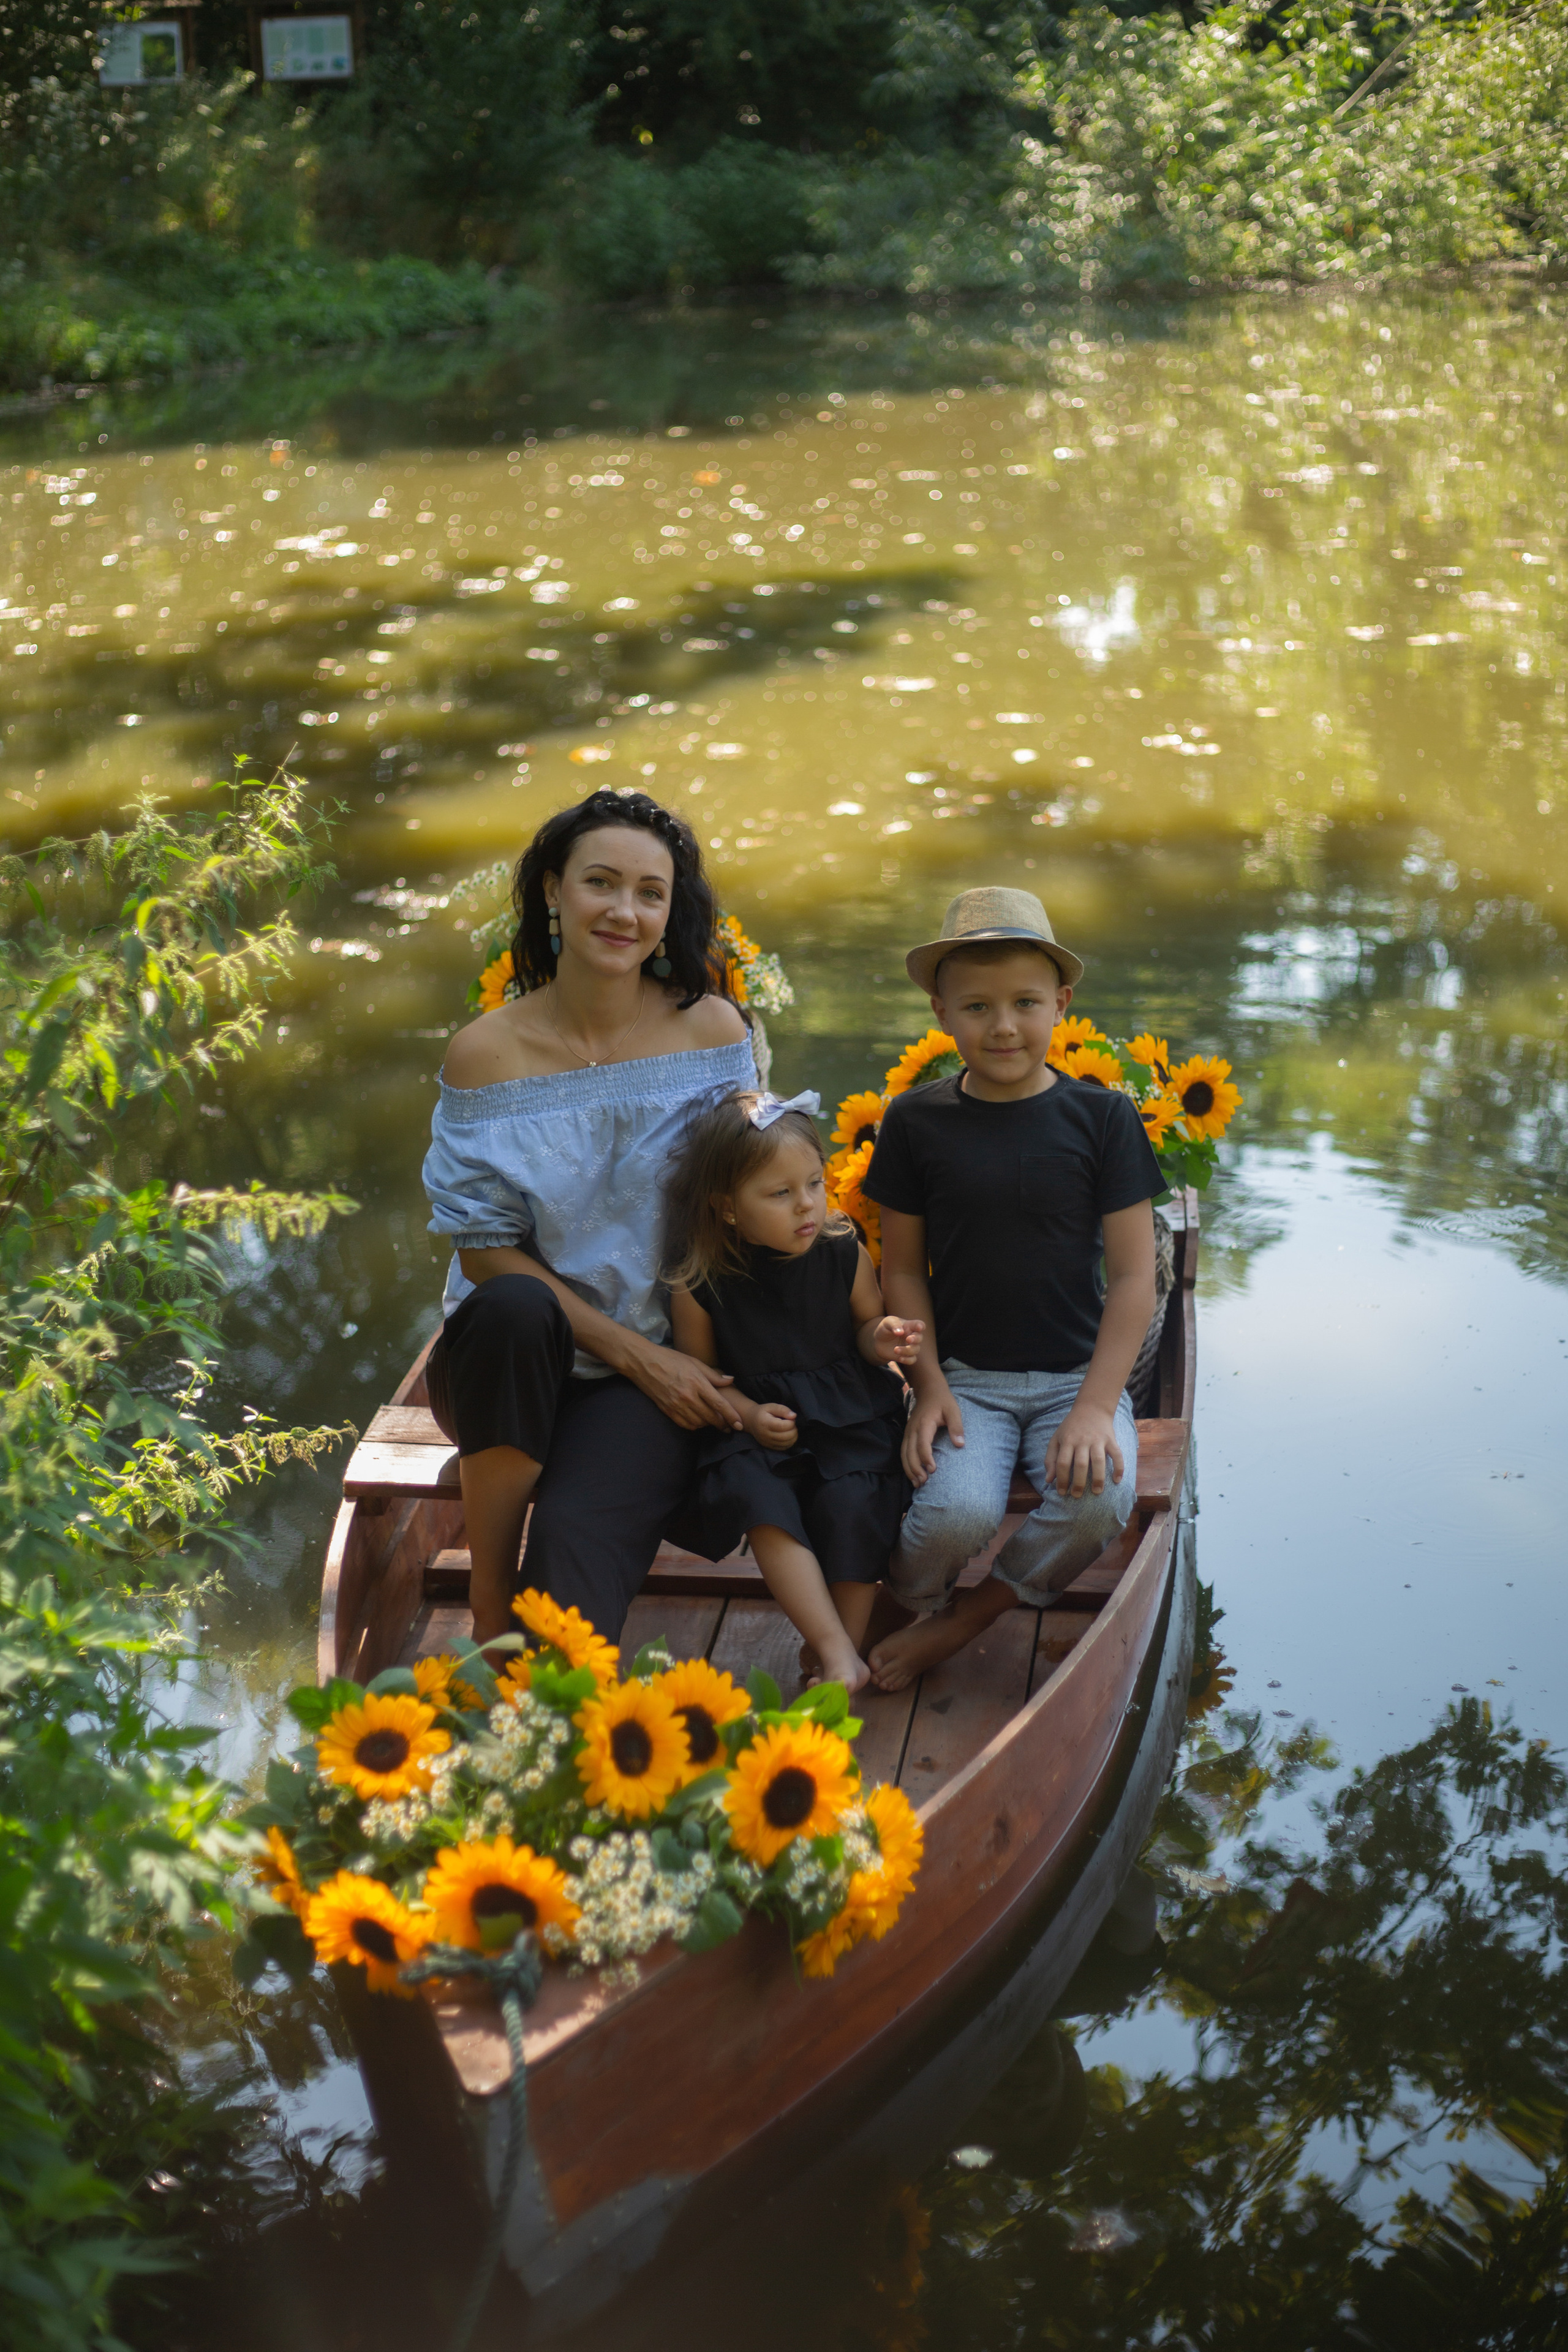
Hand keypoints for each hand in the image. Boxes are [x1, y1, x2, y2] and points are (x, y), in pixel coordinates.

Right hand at [627, 1344, 742, 1430]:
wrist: (644, 1363)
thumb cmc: (671, 1359)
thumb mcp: (694, 1362)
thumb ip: (714, 1375)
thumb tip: (731, 1380)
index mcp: (697, 1383)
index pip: (719, 1404)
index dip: (732, 1416)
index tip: (739, 1424)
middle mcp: (688, 1396)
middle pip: (711, 1417)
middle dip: (723, 1424)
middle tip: (729, 1426)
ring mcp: (676, 1405)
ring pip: (699, 1423)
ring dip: (709, 1425)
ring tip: (713, 1421)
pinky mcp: (668, 1411)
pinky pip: (686, 1425)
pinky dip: (695, 1425)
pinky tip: (699, 1421)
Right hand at [750, 1401, 798, 1450]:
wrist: (751, 1421)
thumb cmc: (763, 1412)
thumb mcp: (771, 1406)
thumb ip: (783, 1410)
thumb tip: (794, 1416)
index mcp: (765, 1423)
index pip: (784, 1426)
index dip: (791, 1422)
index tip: (790, 1418)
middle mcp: (765, 1435)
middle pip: (787, 1436)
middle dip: (794, 1429)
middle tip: (791, 1423)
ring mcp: (767, 1443)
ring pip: (787, 1443)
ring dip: (793, 1436)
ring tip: (789, 1429)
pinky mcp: (769, 1447)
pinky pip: (784, 1448)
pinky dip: (789, 1442)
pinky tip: (787, 1435)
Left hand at [871, 1315, 924, 1368]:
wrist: (879, 1342)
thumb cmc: (885, 1329)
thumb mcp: (887, 1323)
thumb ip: (894, 1325)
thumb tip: (900, 1332)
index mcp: (909, 1326)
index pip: (918, 1324)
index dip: (921, 1326)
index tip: (919, 1327)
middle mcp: (912, 1336)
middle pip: (919, 1337)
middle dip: (916, 1339)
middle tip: (908, 1339)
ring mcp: (910, 1346)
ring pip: (915, 1349)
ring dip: (907, 1350)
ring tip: (895, 1350)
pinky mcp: (906, 1356)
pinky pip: (912, 1359)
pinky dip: (908, 1360)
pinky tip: (900, 1358)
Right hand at [902, 1384, 963, 1487]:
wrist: (929, 1390)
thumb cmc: (943, 1401)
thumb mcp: (953, 1410)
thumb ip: (957, 1426)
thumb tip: (960, 1444)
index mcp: (924, 1423)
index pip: (922, 1444)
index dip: (926, 1458)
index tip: (933, 1470)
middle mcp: (913, 1429)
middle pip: (909, 1452)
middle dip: (915, 1469)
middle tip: (924, 1482)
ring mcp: (908, 1432)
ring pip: (904, 1454)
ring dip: (909, 1469)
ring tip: (917, 1484)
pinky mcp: (907, 1435)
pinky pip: (903, 1452)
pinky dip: (906, 1464)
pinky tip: (913, 1475)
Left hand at [1043, 1400, 1123, 1498]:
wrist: (1091, 1407)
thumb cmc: (1071, 1427)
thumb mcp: (1056, 1439)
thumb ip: (1051, 1459)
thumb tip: (1048, 1480)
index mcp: (1067, 1441)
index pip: (1063, 1463)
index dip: (1061, 1479)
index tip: (1062, 1492)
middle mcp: (1082, 1440)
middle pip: (1080, 1464)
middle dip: (1079, 1483)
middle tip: (1077, 1496)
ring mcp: (1098, 1440)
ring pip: (1098, 1461)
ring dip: (1098, 1478)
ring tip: (1096, 1492)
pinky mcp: (1111, 1439)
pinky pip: (1117, 1454)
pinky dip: (1119, 1467)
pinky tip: (1117, 1480)